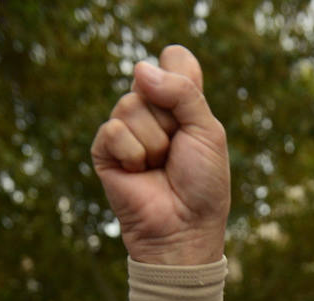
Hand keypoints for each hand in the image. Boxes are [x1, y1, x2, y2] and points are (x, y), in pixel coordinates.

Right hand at [91, 45, 228, 264]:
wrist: (185, 229)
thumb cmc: (203, 186)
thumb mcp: (208, 132)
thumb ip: (183, 91)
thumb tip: (140, 69)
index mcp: (179, 102)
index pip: (175, 58)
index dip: (182, 78)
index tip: (192, 112)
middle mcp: (150, 110)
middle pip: (149, 80)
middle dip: (171, 120)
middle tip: (177, 152)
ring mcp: (126, 129)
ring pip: (130, 105)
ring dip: (154, 143)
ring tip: (160, 167)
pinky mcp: (105, 150)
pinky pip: (114, 130)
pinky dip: (133, 154)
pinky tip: (139, 174)